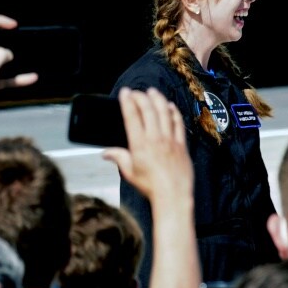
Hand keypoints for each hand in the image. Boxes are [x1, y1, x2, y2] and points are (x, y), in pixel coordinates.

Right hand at [103, 87, 193, 204]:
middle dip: (141, 97)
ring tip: (152, 92)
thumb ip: (118, 158)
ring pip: (164, 113)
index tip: (124, 92)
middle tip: (136, 92)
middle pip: (148, 110)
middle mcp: (155, 139)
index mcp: (139, 144)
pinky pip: (179, 123)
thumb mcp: (129, 172)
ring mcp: (170, 140)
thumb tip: (105, 153)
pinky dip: (174, 112)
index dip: (127, 101)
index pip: (132, 116)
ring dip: (158, 99)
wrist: (173, 195)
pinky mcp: (181, 145)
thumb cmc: (150, 186)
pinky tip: (170, 106)